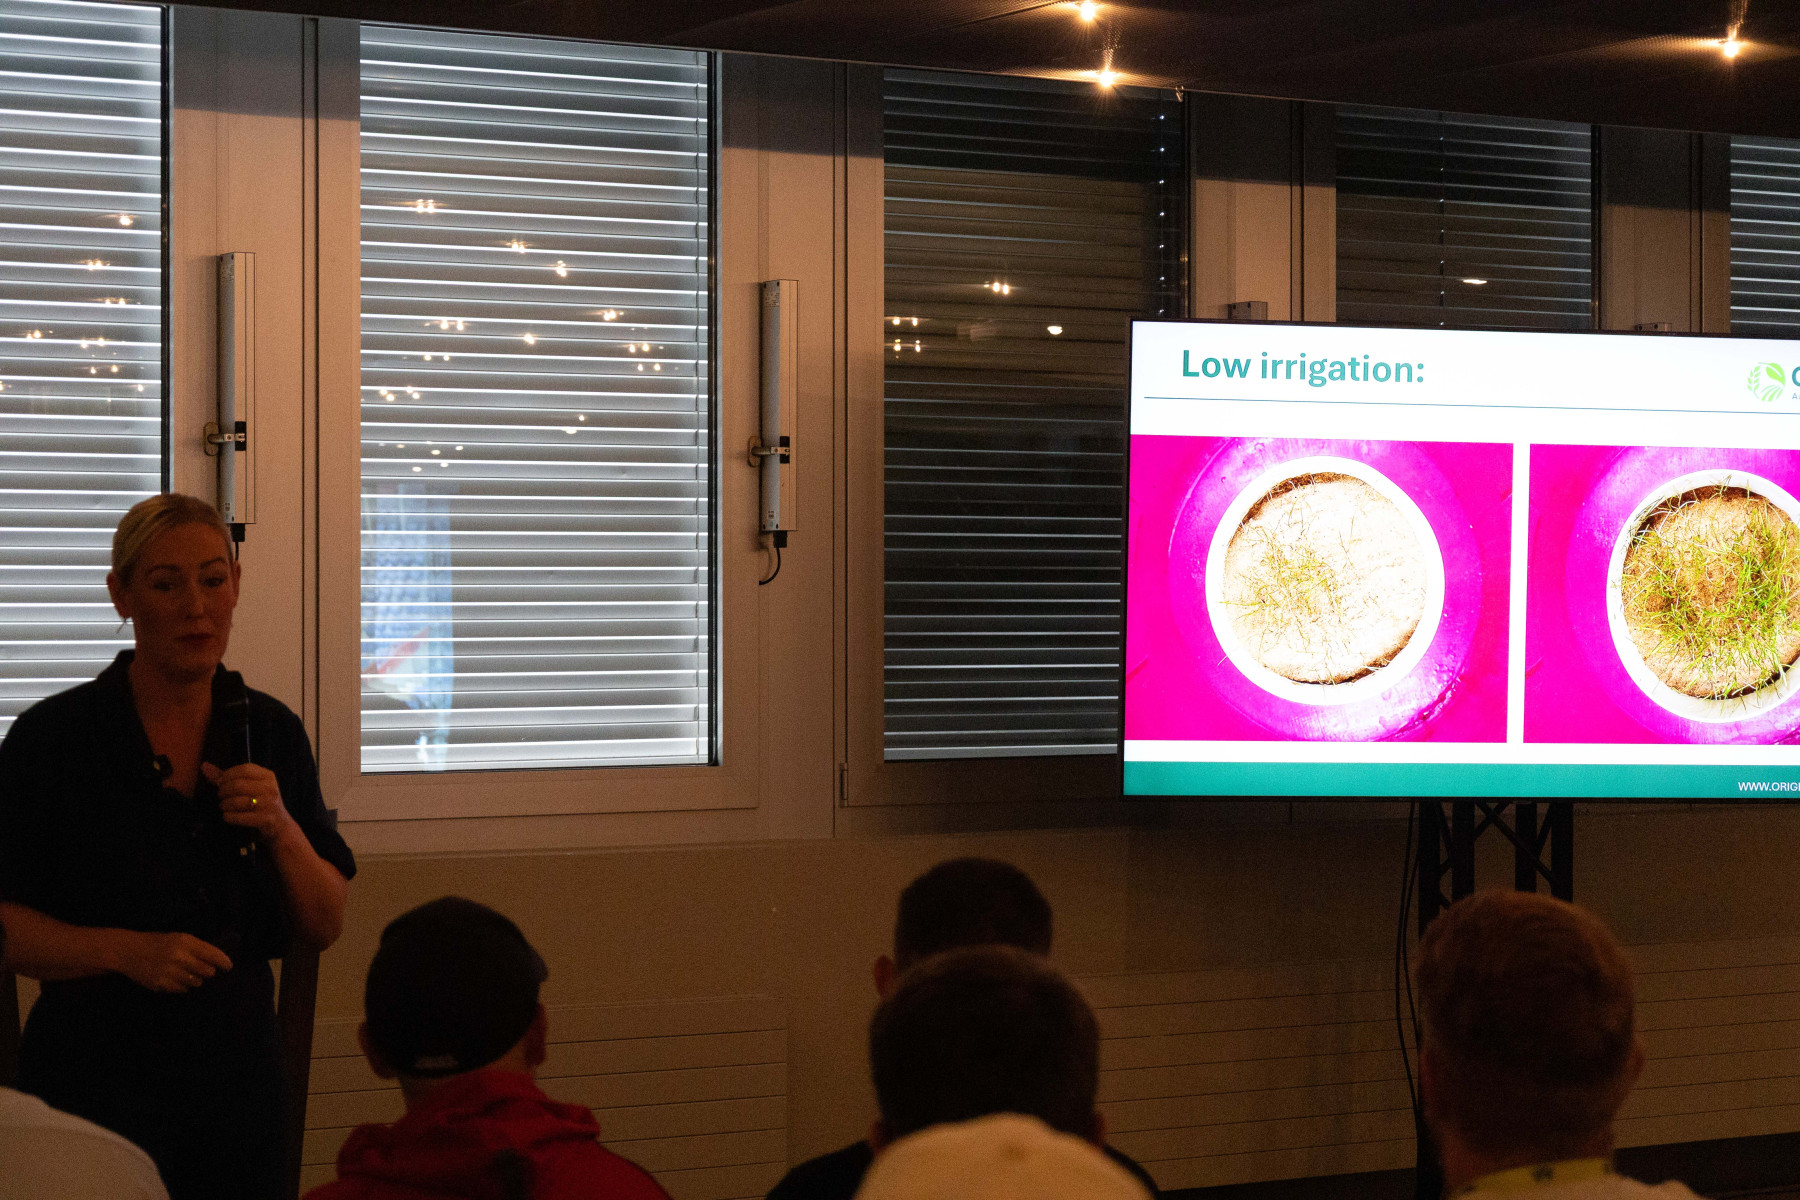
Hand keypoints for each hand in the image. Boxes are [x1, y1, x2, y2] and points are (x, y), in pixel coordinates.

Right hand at [114, 930, 232, 993]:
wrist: (128, 951)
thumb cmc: (157, 943)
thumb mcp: (178, 938)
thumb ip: (197, 948)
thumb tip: (216, 962)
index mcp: (184, 942)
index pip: (211, 954)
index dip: (223, 962)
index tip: (229, 967)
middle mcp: (178, 957)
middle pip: (207, 971)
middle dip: (209, 972)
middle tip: (206, 971)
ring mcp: (168, 972)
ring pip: (196, 982)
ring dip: (196, 980)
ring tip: (188, 974)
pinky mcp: (160, 984)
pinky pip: (182, 990)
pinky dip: (183, 986)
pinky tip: (177, 979)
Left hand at [204, 762, 297, 845]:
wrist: (279, 824)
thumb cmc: (259, 801)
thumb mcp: (249, 786)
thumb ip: (226, 777)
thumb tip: (204, 765)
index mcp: (268, 776)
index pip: (245, 769)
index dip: (228, 775)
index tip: (220, 782)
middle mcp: (270, 788)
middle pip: (239, 785)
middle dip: (224, 791)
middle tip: (221, 796)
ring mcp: (269, 804)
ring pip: (237, 801)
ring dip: (225, 805)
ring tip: (223, 806)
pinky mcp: (265, 819)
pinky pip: (239, 817)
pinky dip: (228, 817)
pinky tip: (228, 816)